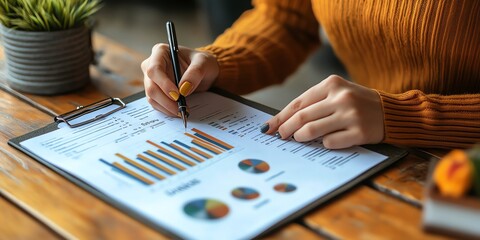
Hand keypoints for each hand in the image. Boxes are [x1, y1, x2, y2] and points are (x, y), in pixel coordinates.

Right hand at [141, 44, 218, 115]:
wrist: (205, 72)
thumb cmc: (202, 62)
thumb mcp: (204, 63)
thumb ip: (195, 73)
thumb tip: (183, 88)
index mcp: (161, 52)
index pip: (154, 69)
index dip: (164, 84)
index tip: (177, 95)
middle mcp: (152, 64)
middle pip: (151, 85)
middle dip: (166, 100)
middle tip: (181, 108)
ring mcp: (152, 79)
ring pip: (152, 97)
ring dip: (166, 107)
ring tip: (182, 110)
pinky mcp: (156, 91)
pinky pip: (156, 103)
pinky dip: (166, 109)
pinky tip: (178, 110)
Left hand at [263, 75, 383, 148]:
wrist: (393, 112)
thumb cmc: (359, 102)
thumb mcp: (338, 93)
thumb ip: (314, 103)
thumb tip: (284, 120)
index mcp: (332, 84)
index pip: (298, 103)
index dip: (280, 117)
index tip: (268, 127)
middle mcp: (341, 97)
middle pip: (302, 117)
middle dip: (285, 129)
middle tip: (280, 136)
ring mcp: (351, 115)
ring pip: (312, 130)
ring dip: (300, 137)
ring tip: (298, 139)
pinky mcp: (360, 133)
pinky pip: (330, 142)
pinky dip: (324, 144)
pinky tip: (326, 141)